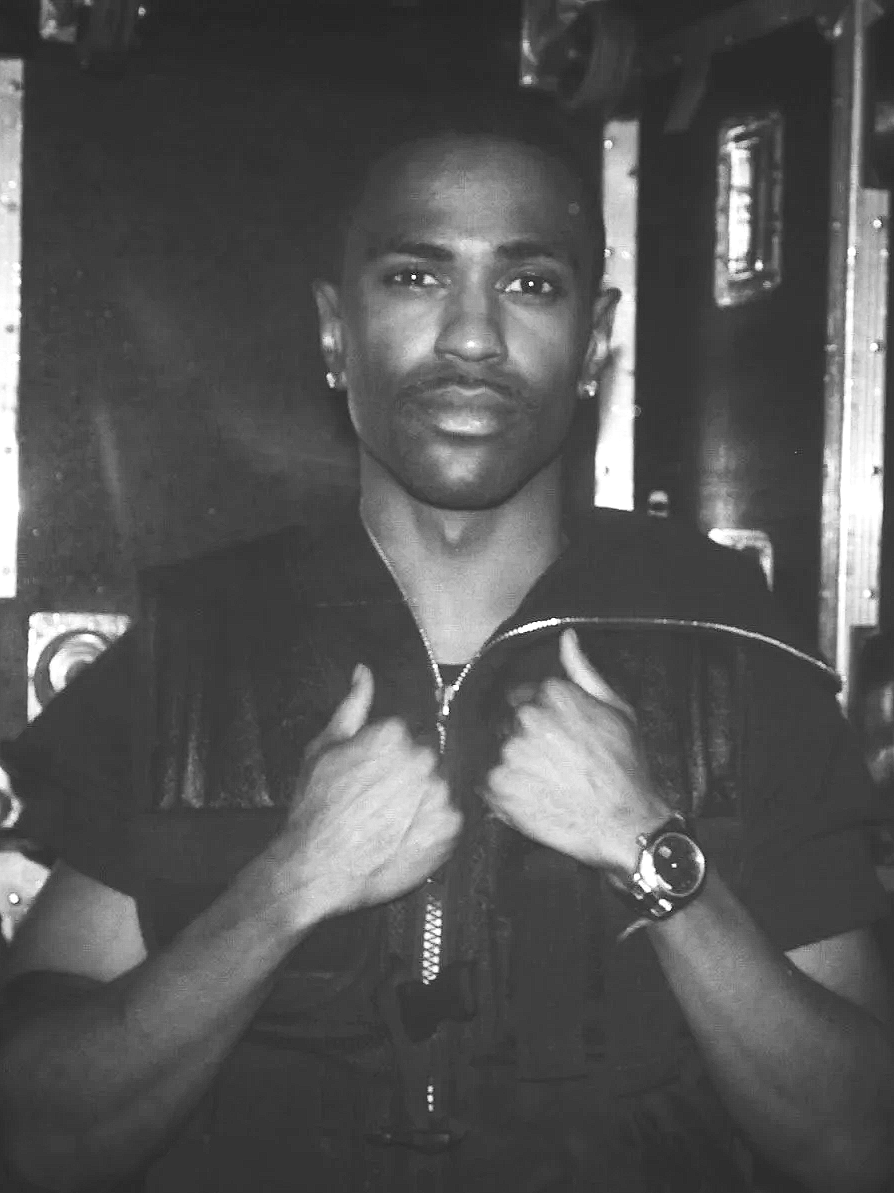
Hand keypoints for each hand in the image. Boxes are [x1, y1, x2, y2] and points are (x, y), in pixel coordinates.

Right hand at [283, 664, 461, 918]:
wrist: (316, 867)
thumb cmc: (315, 808)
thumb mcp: (324, 748)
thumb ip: (352, 705)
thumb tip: (364, 672)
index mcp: (394, 734)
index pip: (407, 734)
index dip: (387, 756)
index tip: (370, 775)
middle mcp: (422, 760)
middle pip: (426, 759)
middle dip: (408, 776)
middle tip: (379, 800)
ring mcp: (438, 795)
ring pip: (437, 788)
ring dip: (420, 800)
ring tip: (388, 821)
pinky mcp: (448, 829)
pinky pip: (447, 819)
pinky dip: (429, 826)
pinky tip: (401, 835)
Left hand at [484, 629, 670, 876]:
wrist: (625, 823)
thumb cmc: (625, 767)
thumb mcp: (616, 710)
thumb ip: (583, 671)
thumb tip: (567, 637)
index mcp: (552, 693)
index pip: (521, 695)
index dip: (536, 719)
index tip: (552, 738)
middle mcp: (526, 717)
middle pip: (506, 722)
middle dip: (523, 740)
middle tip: (551, 763)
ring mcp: (509, 752)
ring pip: (496, 750)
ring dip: (512, 764)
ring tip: (544, 782)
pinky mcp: (497, 785)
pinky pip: (488, 781)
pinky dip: (505, 790)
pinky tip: (533, 796)